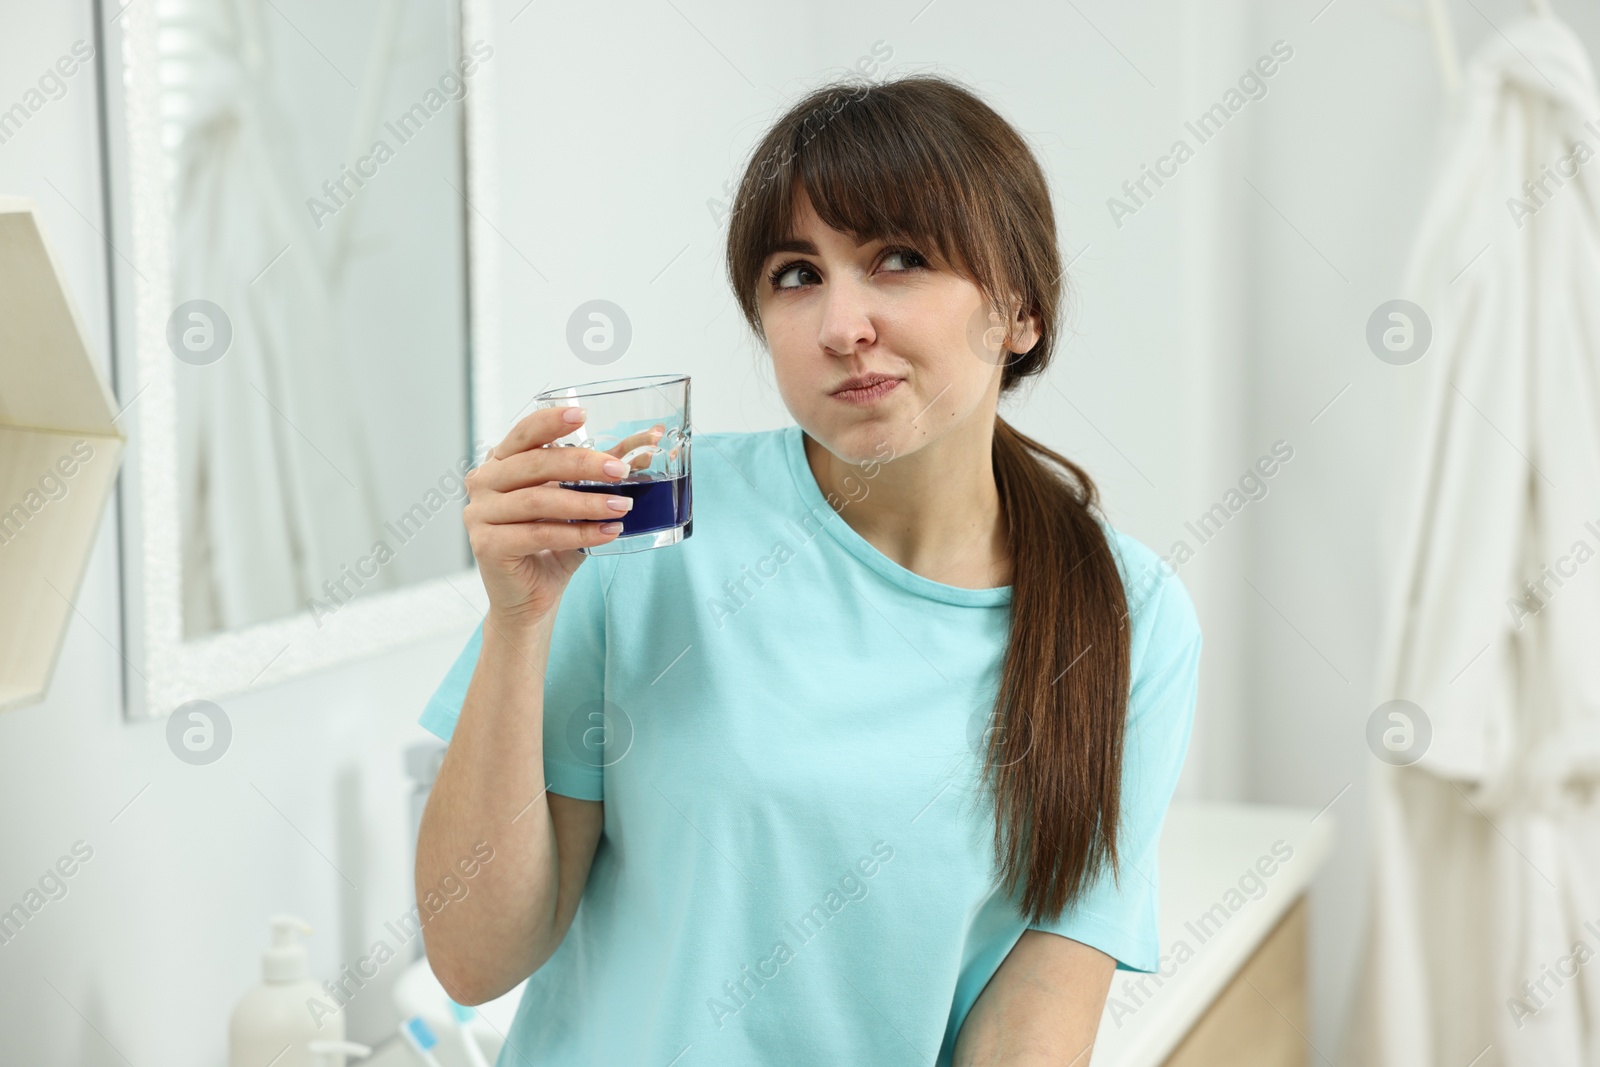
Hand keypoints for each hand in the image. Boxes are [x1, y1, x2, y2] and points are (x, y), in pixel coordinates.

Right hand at [463, 407, 664, 628]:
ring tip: (622, 507)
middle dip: (582, 464)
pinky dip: (577, 533)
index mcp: (501, 463)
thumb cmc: (552, 546)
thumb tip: (646, 448)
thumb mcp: (578, 503)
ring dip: (586, 503)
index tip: (583, 414)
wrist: (531, 598)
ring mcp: (480, 514)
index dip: (551, 421)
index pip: (524, 433)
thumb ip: (602, 475)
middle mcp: (484, 482)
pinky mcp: (487, 545)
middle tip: (620, 470)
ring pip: (539, 500)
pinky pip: (539, 534)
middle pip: (535, 463)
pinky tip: (606, 532)